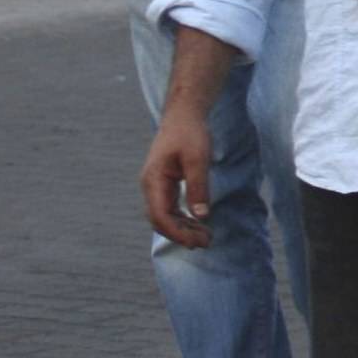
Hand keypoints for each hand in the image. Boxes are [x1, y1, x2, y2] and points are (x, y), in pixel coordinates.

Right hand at [140, 112, 214, 246]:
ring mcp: (156, 187)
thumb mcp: (198, 159)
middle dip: (181, 234)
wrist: (183, 116)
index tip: (196, 241)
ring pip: (165, 217)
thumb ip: (198, 187)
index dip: (176, 232)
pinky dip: (183, 219)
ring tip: (206, 237)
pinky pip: (170, 209)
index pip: (160, 216)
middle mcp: (151, 186)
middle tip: (206, 242)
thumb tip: (201, 217)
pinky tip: (199, 225)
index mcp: (153, 180)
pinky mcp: (165, 186)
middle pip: (160, 220)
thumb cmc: (189, 133)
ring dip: (183, 229)